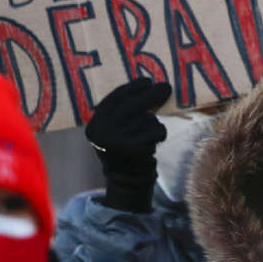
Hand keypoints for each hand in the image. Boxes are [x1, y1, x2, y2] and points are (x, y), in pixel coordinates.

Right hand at [85, 79, 170, 211]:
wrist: (125, 181)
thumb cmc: (123, 148)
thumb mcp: (113, 130)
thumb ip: (122, 111)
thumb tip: (148, 85)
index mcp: (95, 124)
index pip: (115, 98)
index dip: (132, 87)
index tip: (147, 80)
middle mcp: (103, 131)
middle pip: (132, 104)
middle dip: (152, 94)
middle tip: (166, 87)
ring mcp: (118, 141)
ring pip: (148, 118)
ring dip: (155, 123)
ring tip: (149, 134)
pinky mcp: (135, 149)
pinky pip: (156, 131)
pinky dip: (159, 134)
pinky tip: (152, 143)